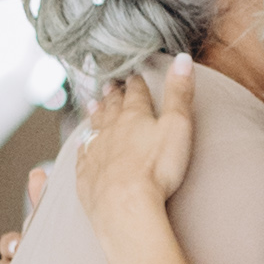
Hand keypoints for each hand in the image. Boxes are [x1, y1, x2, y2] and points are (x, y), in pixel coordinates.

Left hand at [74, 58, 193, 233]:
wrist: (124, 205)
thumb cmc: (156, 169)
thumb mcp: (178, 126)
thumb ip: (180, 93)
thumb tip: (182, 58)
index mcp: (134, 116)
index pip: (136, 94)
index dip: (136, 84)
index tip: (134, 76)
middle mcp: (110, 129)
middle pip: (111, 107)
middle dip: (113, 95)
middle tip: (110, 85)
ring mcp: (95, 152)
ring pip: (94, 127)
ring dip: (95, 114)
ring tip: (93, 104)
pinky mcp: (86, 175)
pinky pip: (82, 154)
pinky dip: (82, 145)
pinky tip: (80, 144)